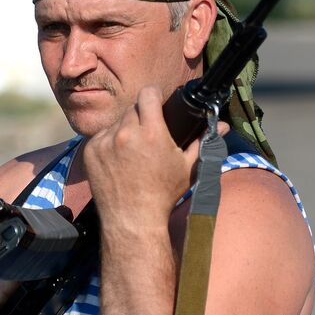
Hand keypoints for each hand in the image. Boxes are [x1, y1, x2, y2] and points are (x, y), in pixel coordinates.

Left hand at [84, 86, 226, 233]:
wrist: (132, 219)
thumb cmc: (164, 195)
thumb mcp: (188, 168)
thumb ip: (204, 142)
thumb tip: (224, 126)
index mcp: (152, 133)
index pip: (148, 94)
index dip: (154, 95)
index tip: (156, 101)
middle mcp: (126, 133)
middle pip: (133, 109)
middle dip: (141, 116)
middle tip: (148, 133)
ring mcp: (105, 142)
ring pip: (117, 122)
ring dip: (125, 130)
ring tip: (134, 152)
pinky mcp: (90, 151)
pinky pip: (101, 136)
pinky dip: (109, 143)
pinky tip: (119, 160)